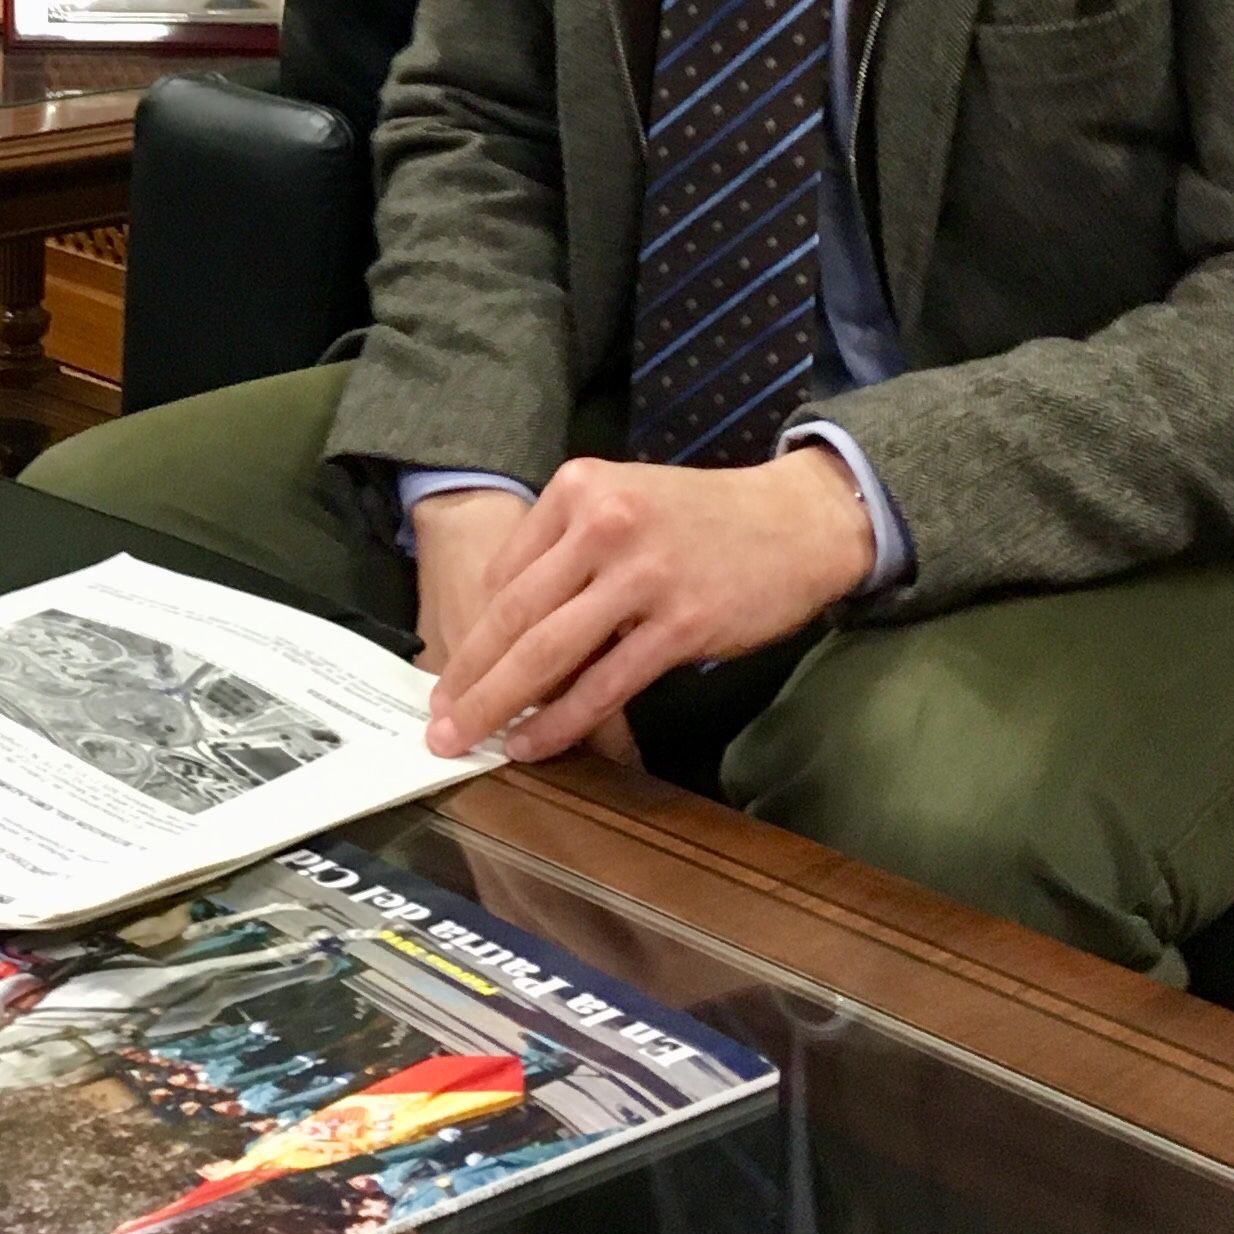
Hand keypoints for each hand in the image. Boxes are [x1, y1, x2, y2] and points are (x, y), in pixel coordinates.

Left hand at [425, 449, 876, 761]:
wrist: (796, 521)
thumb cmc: (704, 520)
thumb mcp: (624, 501)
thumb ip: (566, 548)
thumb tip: (506, 626)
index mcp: (579, 488)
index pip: (504, 573)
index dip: (471, 633)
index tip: (448, 676)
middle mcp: (603, 524)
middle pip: (513, 614)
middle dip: (467, 676)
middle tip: (437, 722)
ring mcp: (642, 574)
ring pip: (548, 652)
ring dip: (498, 704)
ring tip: (466, 740)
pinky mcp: (679, 624)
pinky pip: (603, 684)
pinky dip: (561, 721)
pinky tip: (532, 745)